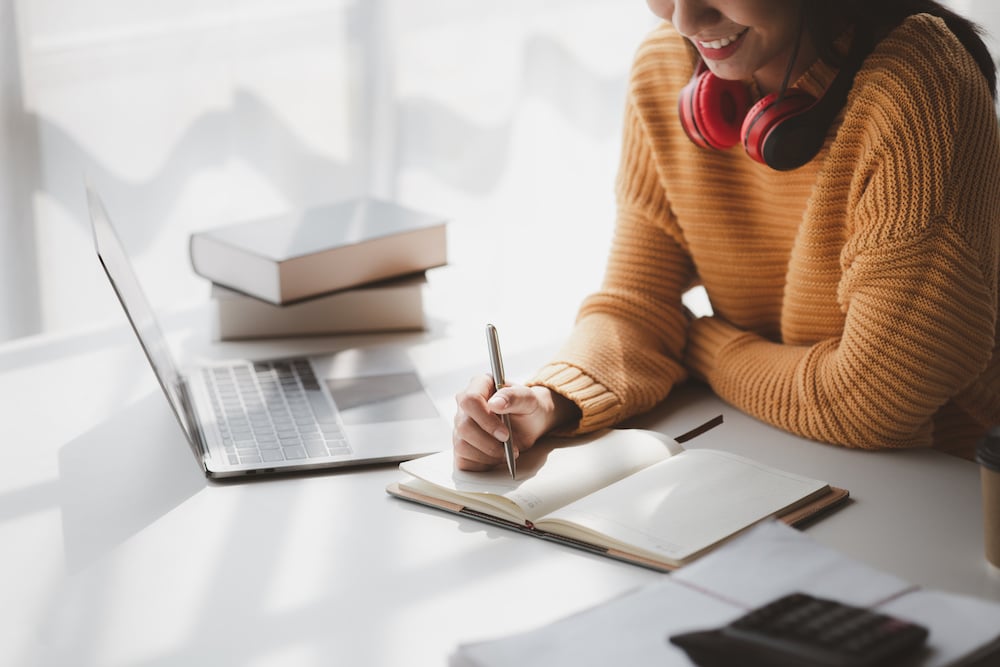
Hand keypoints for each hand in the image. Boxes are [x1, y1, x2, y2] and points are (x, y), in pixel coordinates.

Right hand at [452, 375, 576, 470]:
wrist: (529, 424)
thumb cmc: (527, 408)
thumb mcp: (528, 399)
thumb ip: (514, 397)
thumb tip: (495, 403)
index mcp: (478, 386)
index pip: (470, 400)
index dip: (486, 420)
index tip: (505, 434)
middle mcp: (464, 405)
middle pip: (464, 426)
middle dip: (489, 442)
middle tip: (510, 445)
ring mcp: (460, 425)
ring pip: (462, 445)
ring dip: (488, 454)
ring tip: (506, 452)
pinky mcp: (461, 444)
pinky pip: (464, 458)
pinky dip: (483, 462)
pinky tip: (496, 457)